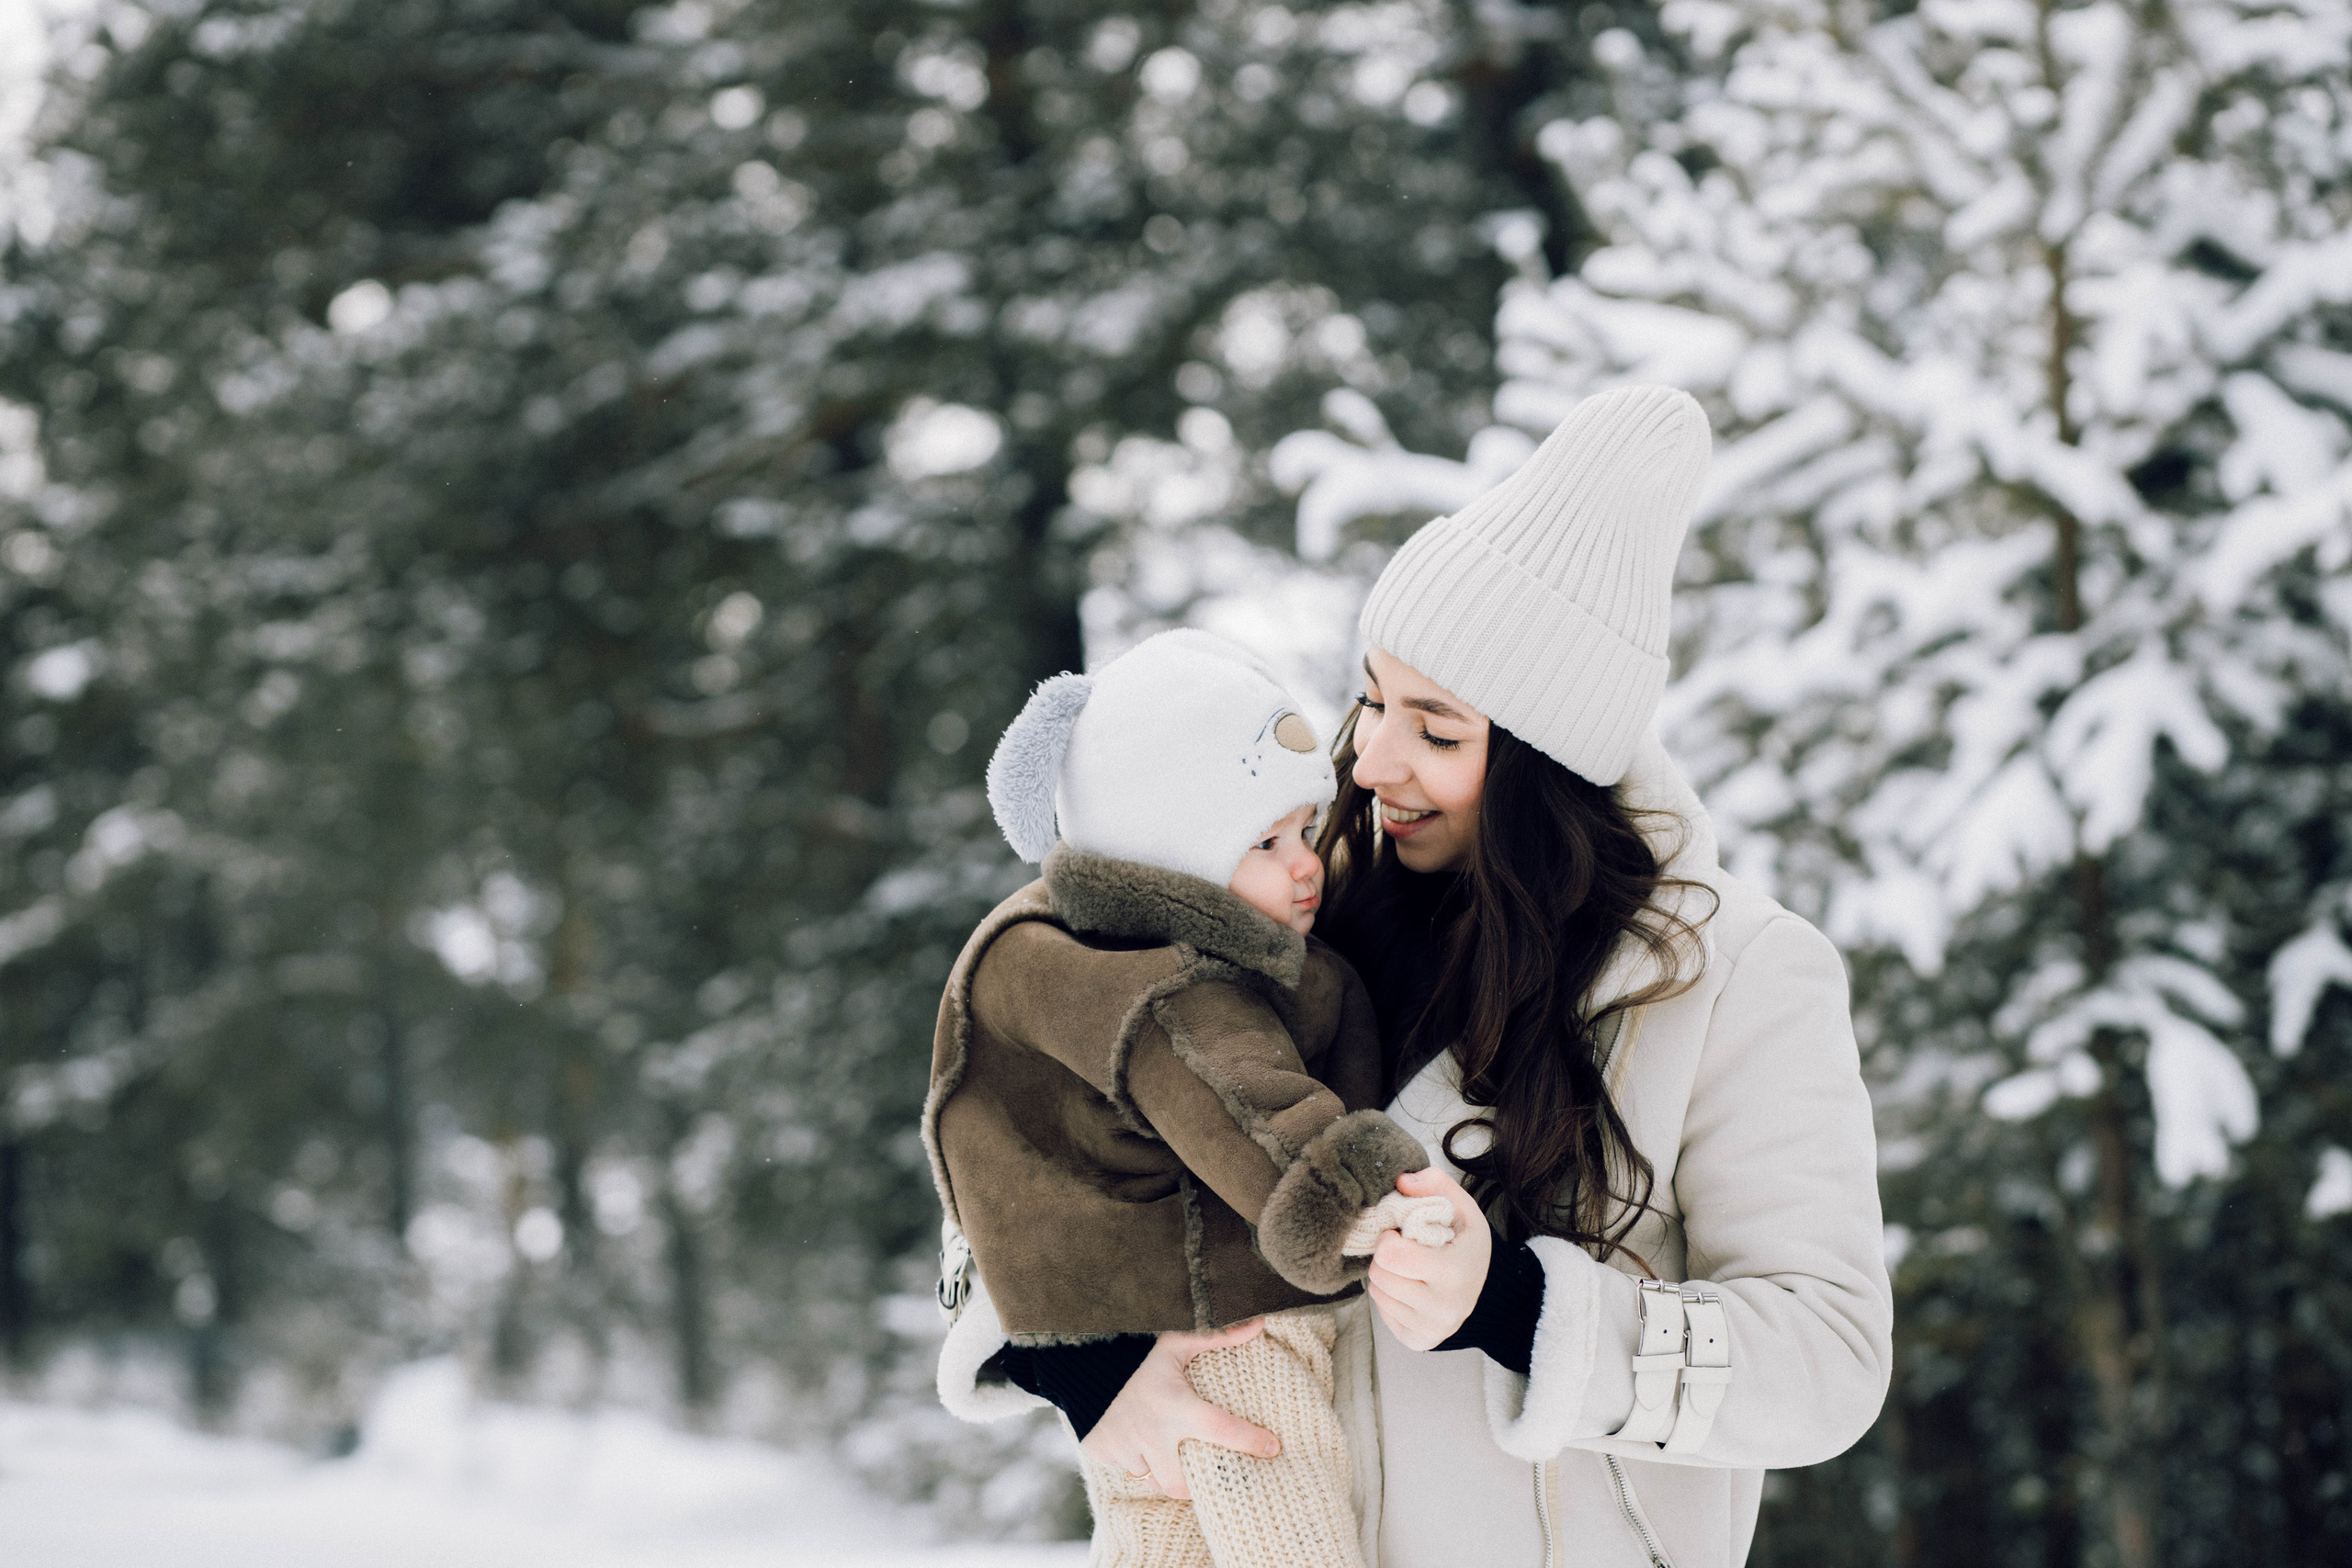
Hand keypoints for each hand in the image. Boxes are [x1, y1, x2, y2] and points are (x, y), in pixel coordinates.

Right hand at [1078, 1319, 1280, 1497]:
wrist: (1077, 1351)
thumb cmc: (1135, 1346)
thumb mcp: (1176, 1338)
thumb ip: (1217, 1335)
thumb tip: (1259, 1322)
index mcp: (1177, 1406)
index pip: (1224, 1431)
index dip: (1252, 1442)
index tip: (1273, 1448)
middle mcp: (1152, 1434)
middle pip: (1181, 1485)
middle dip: (1192, 1483)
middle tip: (1199, 1469)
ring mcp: (1124, 1447)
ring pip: (1150, 1477)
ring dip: (1160, 1469)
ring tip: (1166, 1452)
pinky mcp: (1101, 1451)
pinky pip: (1123, 1465)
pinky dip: (1132, 1457)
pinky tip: (1134, 1437)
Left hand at [1366, 1166, 1492, 1350]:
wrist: (1489, 1292)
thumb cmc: (1467, 1245)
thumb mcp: (1463, 1209)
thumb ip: (1435, 1184)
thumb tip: (1401, 1182)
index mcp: (1454, 1273)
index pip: (1392, 1255)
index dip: (1388, 1239)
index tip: (1400, 1233)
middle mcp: (1443, 1308)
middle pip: (1379, 1275)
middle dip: (1384, 1257)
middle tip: (1402, 1250)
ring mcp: (1431, 1329)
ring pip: (1376, 1294)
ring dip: (1385, 1276)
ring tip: (1408, 1269)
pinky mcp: (1418, 1342)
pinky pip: (1381, 1313)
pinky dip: (1390, 1297)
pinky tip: (1410, 1288)